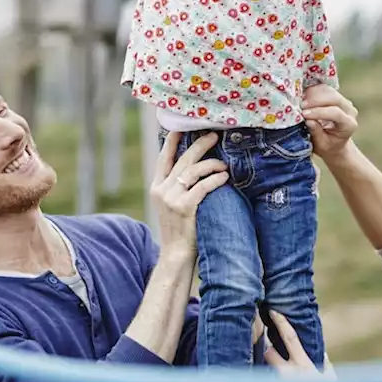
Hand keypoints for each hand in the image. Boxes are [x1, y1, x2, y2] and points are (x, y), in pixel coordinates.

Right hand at [150, 132, 228, 256]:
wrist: (175, 254)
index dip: (173, 141)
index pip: (164, 158)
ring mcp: (171, 198)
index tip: (182, 127)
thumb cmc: (179, 229)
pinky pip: (203, 186)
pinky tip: (224, 177)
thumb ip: (175, 187)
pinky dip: (215, 179)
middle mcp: (161, 190)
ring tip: (224, 164)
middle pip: (182, 159)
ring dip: (212, 164)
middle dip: (199, 145)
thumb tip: (190, 169)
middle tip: (213, 135)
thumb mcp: (170, 205)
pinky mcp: (184, 207)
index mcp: (157, 187)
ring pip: (194, 170)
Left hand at [264, 311, 341, 381]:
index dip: (280, 322)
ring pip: (266, 367)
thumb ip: (323, 360)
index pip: (289, 338)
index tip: (273, 311)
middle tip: (273, 346)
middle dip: (269, 347)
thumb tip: (318, 348)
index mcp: (303, 365)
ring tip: (281, 373)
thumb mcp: (329, 377)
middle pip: (268, 350)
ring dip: (271, 366)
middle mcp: (286, 373)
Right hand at [301, 85, 356, 160]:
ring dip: (312, 94)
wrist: (335, 143)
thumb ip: (316, 133)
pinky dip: (311, 91)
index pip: (336, 113)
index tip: (303, 114)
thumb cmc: (327, 146)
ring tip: (299, 101)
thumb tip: (308, 120)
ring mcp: (343, 101)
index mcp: (349, 125)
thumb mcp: (322, 145)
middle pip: (333, 98)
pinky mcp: (335, 95)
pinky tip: (302, 97)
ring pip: (328, 90)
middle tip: (299, 105)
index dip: (319, 112)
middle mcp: (349, 110)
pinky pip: (323, 88)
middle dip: (315, 100)